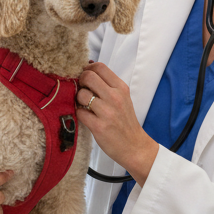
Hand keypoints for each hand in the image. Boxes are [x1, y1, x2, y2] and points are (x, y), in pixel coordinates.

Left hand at [76, 62, 159, 183]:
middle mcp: (115, 97)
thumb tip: (87, 69)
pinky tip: (86, 117)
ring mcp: (107, 112)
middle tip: (82, 91)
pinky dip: (80, 113)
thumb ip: (108, 85)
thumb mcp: (123, 98)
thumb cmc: (125, 121)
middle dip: (80, 82)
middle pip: (88, 77)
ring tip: (85, 106)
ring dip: (78, 99)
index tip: (85, 77)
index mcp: (121, 88)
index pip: (99, 67)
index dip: (87, 69)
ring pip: (81, 94)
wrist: (134, 146)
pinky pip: (80, 112)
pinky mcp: (98, 126)